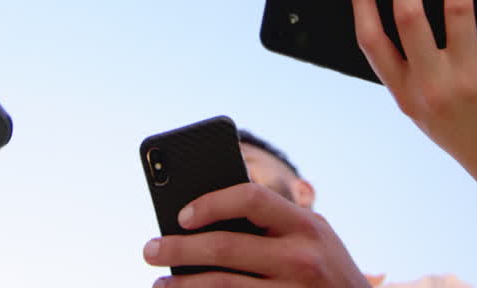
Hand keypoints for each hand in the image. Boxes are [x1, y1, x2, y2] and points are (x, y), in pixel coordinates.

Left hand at [142, 182, 367, 287]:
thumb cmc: (327, 267)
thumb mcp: (314, 235)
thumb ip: (274, 222)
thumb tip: (206, 212)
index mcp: (306, 225)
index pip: (250, 198)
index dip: (211, 202)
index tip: (181, 214)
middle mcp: (301, 259)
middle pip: (225, 248)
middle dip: (178, 248)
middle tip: (149, 249)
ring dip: (183, 286)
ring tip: (160, 284)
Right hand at [350, 0, 476, 192]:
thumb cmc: (467, 130)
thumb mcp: (425, 108)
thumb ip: (413, 66)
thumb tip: (411, 0)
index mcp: (405, 95)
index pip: (371, 40)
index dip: (361, 0)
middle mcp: (432, 87)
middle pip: (408, 15)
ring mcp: (469, 80)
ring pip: (456, 8)